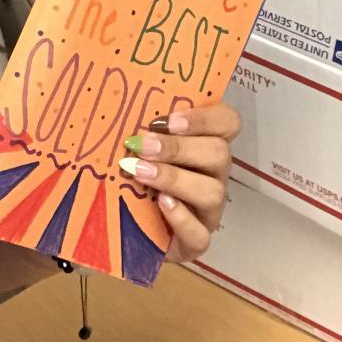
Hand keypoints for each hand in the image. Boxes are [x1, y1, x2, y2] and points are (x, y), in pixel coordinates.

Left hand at [118, 102, 240, 264]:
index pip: (228, 122)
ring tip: (140, 172)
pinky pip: (200, 234)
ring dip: (174, 178)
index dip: (205, 117)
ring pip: (212, 191)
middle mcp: (214, 175)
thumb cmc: (138, 175)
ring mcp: (209, 210)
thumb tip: (112, 99)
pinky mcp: (197, 241)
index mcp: (206, 143)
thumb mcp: (141, 147)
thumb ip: (141, 127)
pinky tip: (159, 204)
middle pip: (219, 153)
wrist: (130, 229)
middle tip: (142, 145)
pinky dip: (180, 217)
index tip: (169, 120)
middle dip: (178, 147)